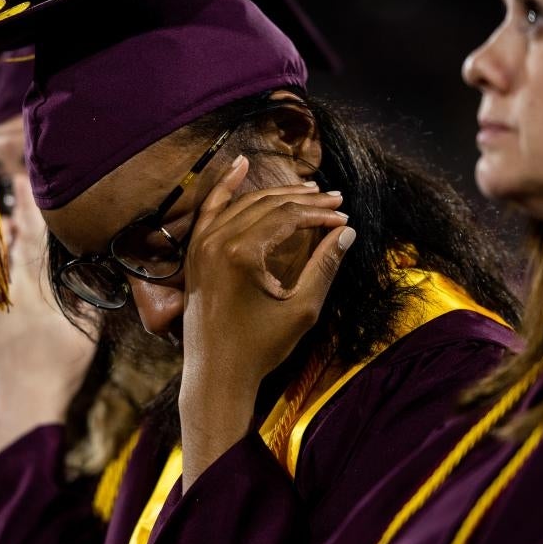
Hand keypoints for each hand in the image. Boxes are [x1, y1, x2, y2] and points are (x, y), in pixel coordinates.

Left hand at [0, 174, 100, 462]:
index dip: (34, 210)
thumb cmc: (62, 371)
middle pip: (7, 242)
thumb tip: (94, 267)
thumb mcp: (88, 335)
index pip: (37, 243)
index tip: (31, 182)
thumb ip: (89, 298)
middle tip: (13, 178)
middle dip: (10, 207)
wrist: (23, 406)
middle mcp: (10, 296)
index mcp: (41, 297)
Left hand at [179, 155, 355, 489]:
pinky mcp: (195, 254)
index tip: (345, 219)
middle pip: (268, 204)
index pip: (289, 217)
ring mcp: (201, 246)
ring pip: (243, 203)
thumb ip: (324, 266)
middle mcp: (217, 241)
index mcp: (242, 253)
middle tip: (335, 200)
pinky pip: (211, 210)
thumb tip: (347, 233)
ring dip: (276, 193)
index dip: (320, 214)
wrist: (216, 376)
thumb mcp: (301, 309)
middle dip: (305, 200)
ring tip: (308, 191)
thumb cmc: (260, 348)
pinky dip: (226, 187)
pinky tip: (241, 166)